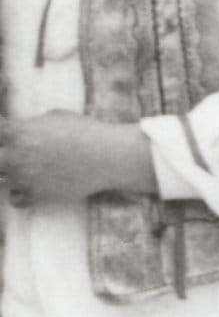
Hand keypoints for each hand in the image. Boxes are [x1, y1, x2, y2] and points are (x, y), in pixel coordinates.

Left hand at [0, 111, 155, 205]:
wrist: (109, 157)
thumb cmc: (87, 132)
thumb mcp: (56, 117)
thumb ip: (33, 125)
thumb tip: (26, 128)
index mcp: (17, 131)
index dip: (0, 133)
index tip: (6, 134)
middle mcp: (14, 155)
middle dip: (2, 156)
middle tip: (12, 155)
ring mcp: (22, 177)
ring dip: (8, 174)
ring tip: (25, 168)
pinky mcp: (36, 195)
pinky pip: (14, 198)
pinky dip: (19, 193)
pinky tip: (30, 185)